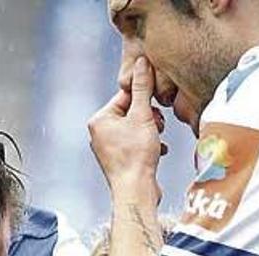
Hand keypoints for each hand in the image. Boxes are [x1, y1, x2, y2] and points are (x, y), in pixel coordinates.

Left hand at [88, 57, 165, 191]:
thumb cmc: (136, 155)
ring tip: (157, 139)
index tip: (158, 104)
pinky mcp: (119, 162)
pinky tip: (159, 151)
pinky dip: (149, 145)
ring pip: (135, 129)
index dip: (145, 99)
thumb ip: (143, 88)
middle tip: (158, 125)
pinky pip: (136, 145)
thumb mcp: (143, 115)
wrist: (135, 191)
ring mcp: (108, 149)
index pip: (125, 96)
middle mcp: (99, 134)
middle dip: (149, 117)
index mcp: (99, 120)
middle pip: (130, 113)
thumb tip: (142, 62)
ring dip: (151, 131)